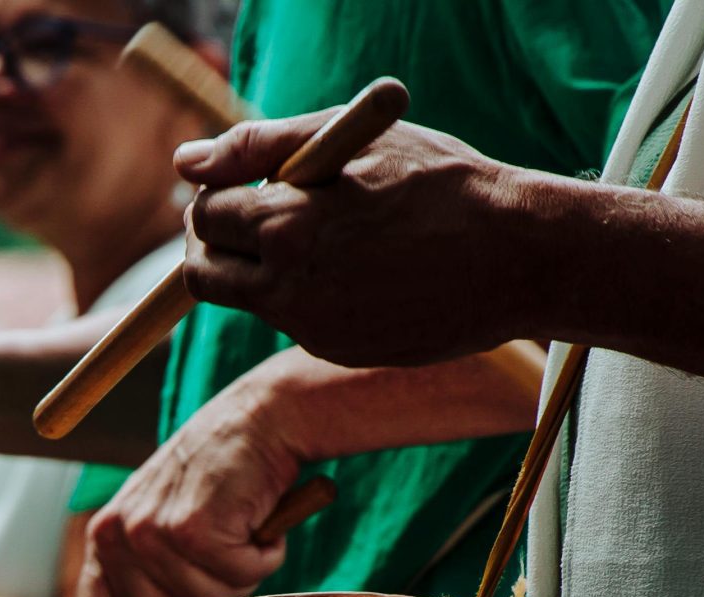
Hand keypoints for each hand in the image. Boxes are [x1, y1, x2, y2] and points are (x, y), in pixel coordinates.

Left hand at [76, 353, 311, 596]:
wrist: (261, 418)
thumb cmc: (220, 481)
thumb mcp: (165, 525)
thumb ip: (145, 575)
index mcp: (103, 537)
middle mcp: (115, 534)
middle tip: (224, 560)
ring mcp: (150, 532)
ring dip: (240, 577)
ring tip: (240, 531)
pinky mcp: (191, 529)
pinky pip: (238, 577)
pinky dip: (262, 557)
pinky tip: (256, 520)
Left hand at [178, 114, 533, 368]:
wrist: (518, 257)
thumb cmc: (440, 183)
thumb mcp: (350, 140)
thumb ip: (258, 147)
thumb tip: (184, 162)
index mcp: (285, 227)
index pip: (204, 217)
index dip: (215, 197)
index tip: (240, 186)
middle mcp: (288, 287)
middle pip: (202, 274)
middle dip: (214, 242)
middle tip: (249, 215)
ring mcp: (311, 328)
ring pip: (249, 297)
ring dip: (262, 266)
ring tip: (322, 232)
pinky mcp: (336, 350)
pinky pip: (295, 319)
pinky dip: (307, 292)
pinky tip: (360, 267)